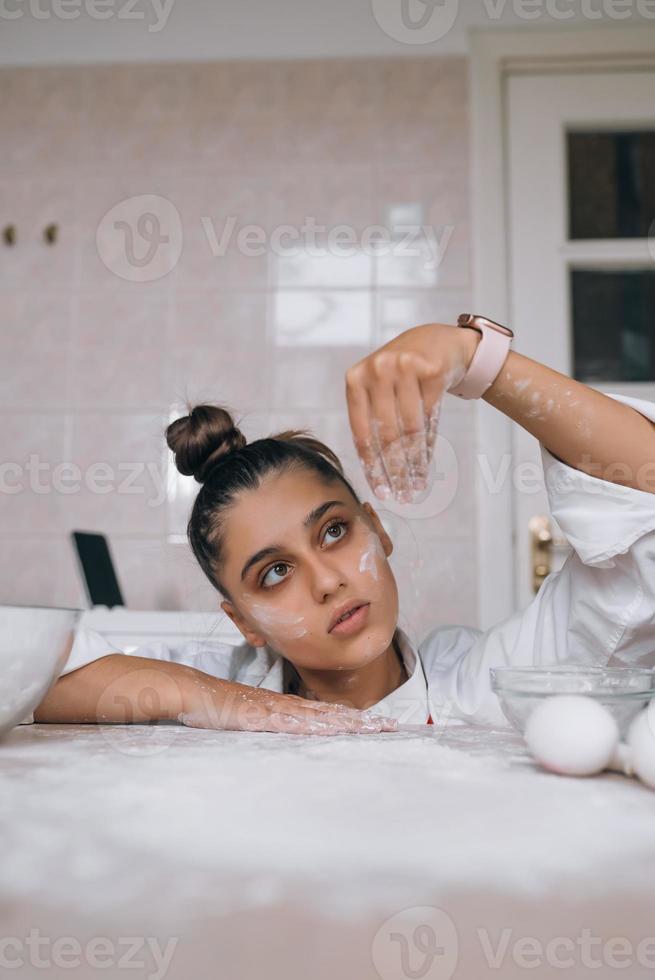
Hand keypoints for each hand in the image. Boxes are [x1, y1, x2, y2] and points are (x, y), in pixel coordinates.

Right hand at [179, 673, 397, 735]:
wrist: (193, 690)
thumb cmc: (217, 707)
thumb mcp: (248, 721)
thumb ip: (267, 726)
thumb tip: (283, 735)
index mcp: (286, 708)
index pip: (327, 715)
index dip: (354, 719)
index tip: (379, 726)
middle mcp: (286, 706)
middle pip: (333, 714)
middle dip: (363, 721)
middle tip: (393, 726)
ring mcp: (275, 709)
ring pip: (320, 717)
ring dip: (349, 723)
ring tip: (375, 728)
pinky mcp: (261, 716)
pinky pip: (293, 721)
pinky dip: (315, 726)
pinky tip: (332, 729)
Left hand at [345, 322, 478, 502]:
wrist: (437, 342)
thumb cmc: (402, 373)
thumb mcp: (377, 389)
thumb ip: (370, 419)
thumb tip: (373, 470)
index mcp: (356, 379)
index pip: (361, 431)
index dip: (371, 465)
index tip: (381, 491)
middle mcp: (377, 370)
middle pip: (387, 434)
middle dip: (395, 470)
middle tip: (401, 496)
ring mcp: (405, 367)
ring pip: (411, 429)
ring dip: (414, 464)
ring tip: (416, 487)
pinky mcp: (432, 369)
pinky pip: (431, 418)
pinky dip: (429, 445)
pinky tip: (427, 465)